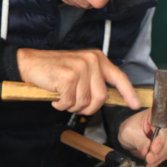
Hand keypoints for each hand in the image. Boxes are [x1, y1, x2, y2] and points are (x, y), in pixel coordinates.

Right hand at [16, 48, 139, 114]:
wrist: (30, 63)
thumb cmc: (55, 70)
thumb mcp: (80, 70)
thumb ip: (95, 81)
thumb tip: (108, 99)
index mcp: (97, 59)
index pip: (119, 77)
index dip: (128, 93)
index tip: (135, 105)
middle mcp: (91, 61)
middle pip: (101, 98)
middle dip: (88, 108)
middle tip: (75, 105)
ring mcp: (80, 68)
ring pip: (84, 102)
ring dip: (72, 106)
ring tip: (63, 98)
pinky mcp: (68, 77)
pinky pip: (70, 102)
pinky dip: (61, 105)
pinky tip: (55, 98)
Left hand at [118, 110, 166, 166]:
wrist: (132, 134)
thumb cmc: (132, 129)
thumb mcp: (129, 133)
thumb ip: (138, 141)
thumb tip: (146, 150)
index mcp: (159, 115)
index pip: (163, 128)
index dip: (160, 141)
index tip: (153, 150)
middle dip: (160, 152)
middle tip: (149, 159)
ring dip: (163, 157)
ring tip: (151, 163)